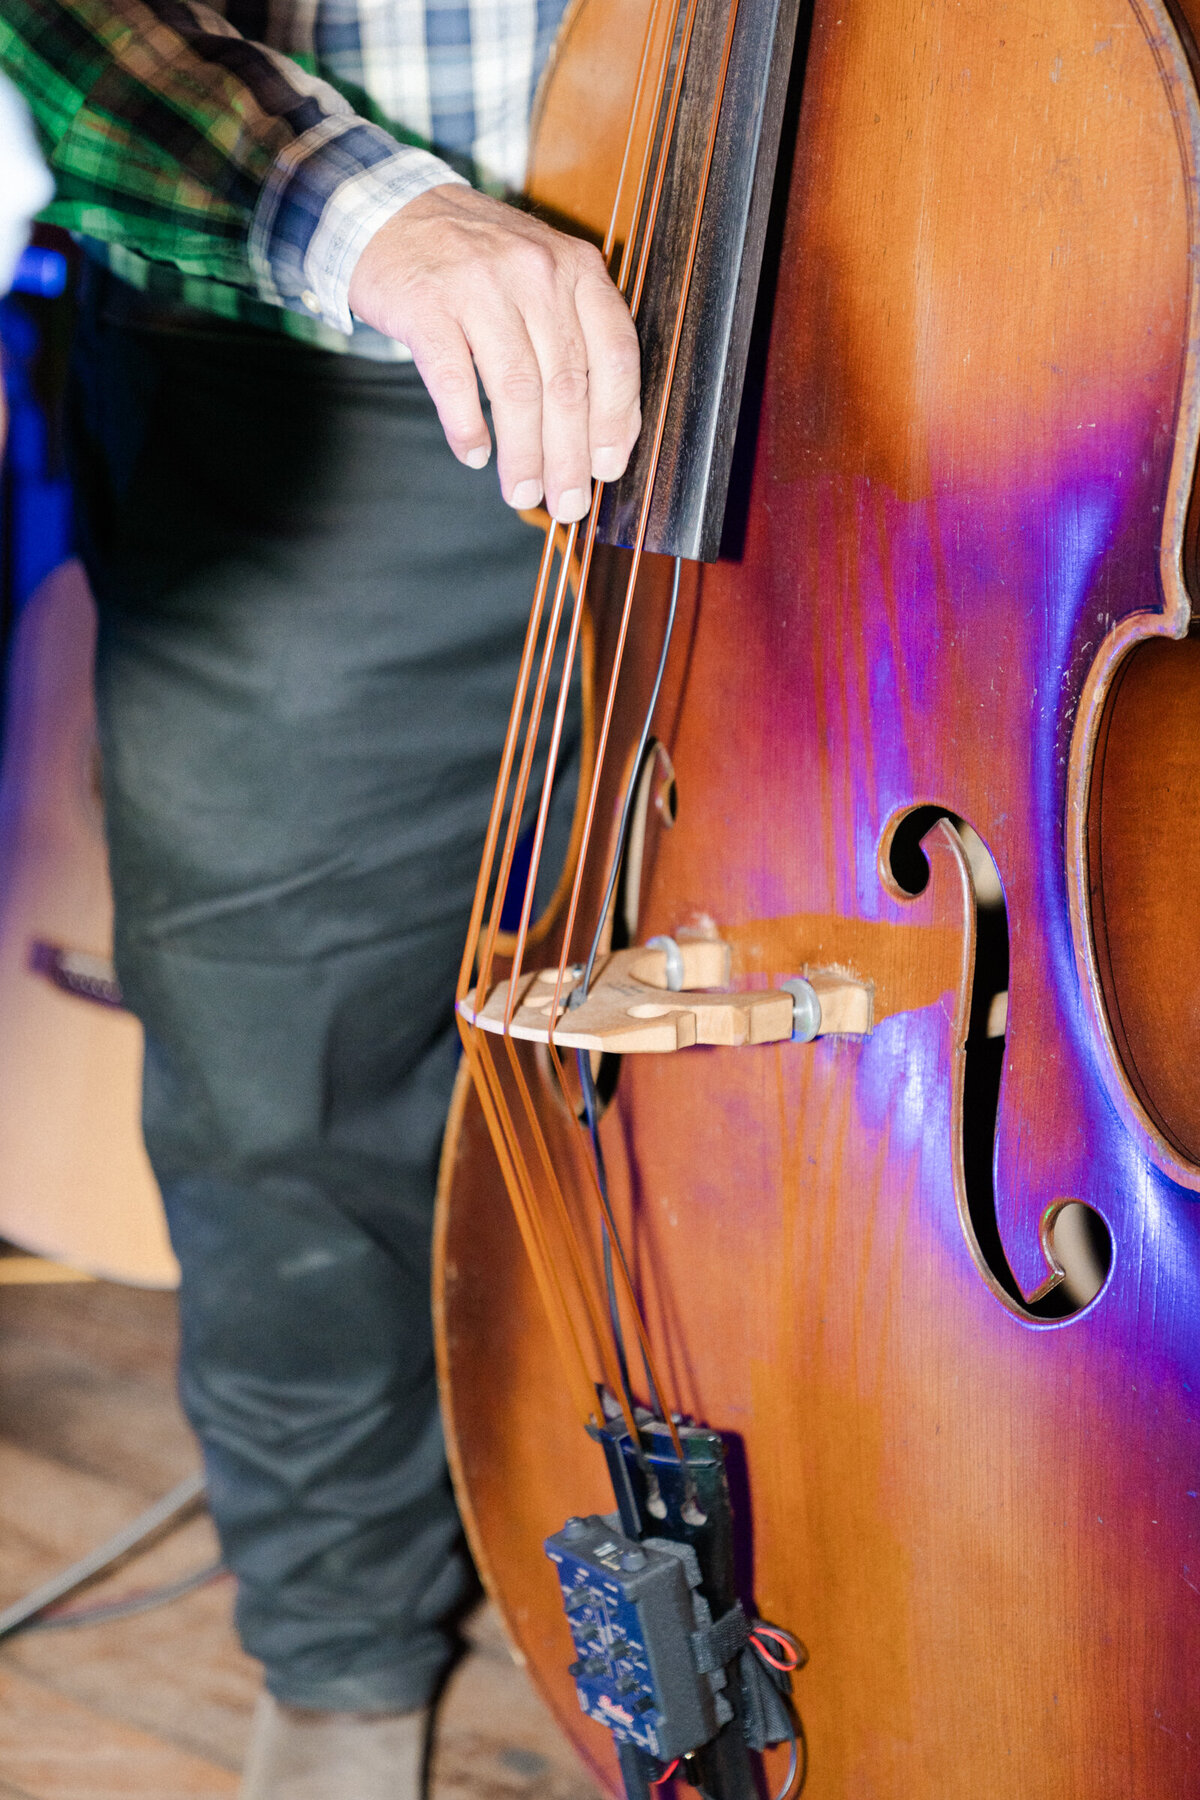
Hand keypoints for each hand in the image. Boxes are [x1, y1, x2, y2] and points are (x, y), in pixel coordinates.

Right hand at [347, 184, 640, 522]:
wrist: (391, 213)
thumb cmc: (476, 262)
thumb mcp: (542, 276)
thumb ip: (577, 336)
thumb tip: (603, 434)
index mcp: (576, 269)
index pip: (614, 355)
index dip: (616, 421)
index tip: (608, 468)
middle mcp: (534, 273)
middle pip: (565, 383)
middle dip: (569, 455)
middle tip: (567, 500)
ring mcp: (479, 286)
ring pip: (516, 389)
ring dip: (522, 453)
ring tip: (521, 491)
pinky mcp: (427, 304)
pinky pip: (454, 381)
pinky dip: (466, 427)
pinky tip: (474, 454)